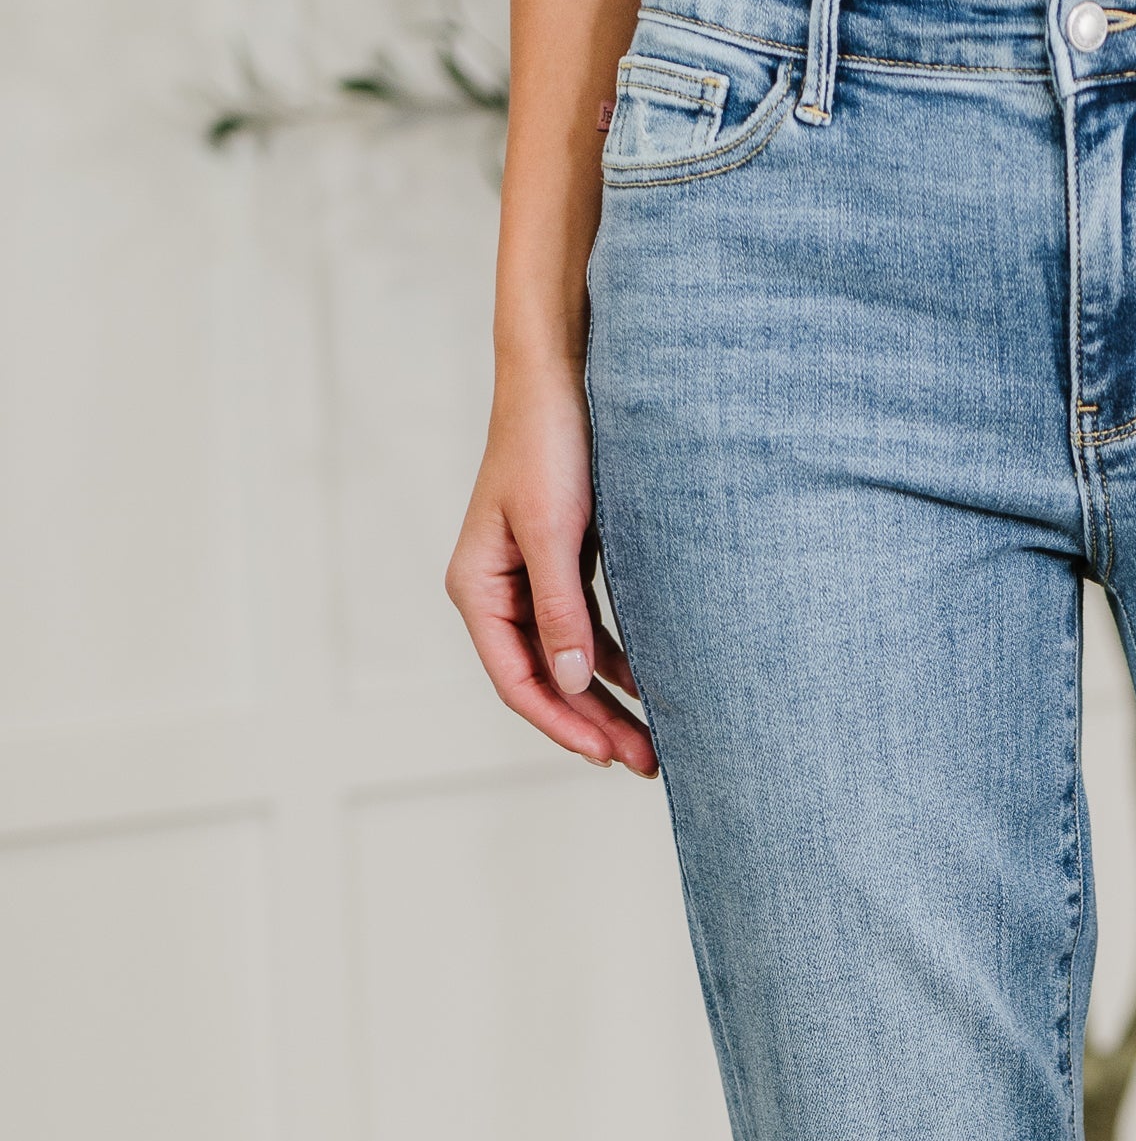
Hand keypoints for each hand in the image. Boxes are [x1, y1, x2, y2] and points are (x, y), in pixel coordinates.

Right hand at [446, 367, 656, 775]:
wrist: (560, 375)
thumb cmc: (548, 443)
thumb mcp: (554, 531)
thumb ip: (560, 608)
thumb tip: (572, 680)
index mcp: (477, 588)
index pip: (516, 679)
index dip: (562, 723)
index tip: (608, 756)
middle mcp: (497, 591)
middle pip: (545, 680)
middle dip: (592, 725)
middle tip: (647, 765)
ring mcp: (529, 579)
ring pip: (568, 660)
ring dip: (607, 702)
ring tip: (652, 745)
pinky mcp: (561, 563)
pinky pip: (585, 630)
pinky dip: (614, 662)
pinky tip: (647, 688)